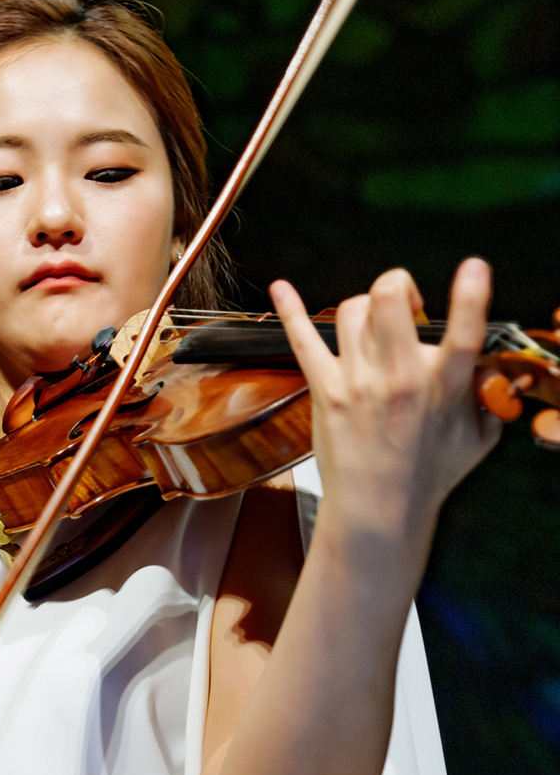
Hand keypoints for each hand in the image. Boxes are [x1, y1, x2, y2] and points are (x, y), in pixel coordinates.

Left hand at [269, 259, 501, 547]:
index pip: (462, 334)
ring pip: (352, 311)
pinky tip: (281, 288)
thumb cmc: (431, 471)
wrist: (379, 508)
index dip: (470, 296)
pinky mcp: (324, 389)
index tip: (474, 266)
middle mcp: (399, 378)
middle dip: (398, 284)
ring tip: (374, 321)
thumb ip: (488, 393)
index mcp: (445, 387)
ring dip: (364, 305)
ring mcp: (357, 382)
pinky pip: (302, 340)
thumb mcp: (480, 435)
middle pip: (389, 302)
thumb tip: (492, 362)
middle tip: (405, 300)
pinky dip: (290, 309)